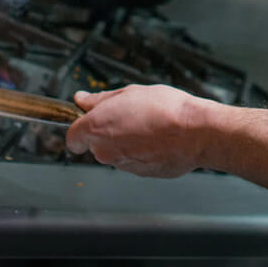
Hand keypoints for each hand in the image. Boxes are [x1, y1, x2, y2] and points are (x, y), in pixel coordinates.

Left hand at [66, 85, 211, 177]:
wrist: (194, 132)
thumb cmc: (165, 110)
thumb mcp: (129, 92)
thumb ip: (99, 99)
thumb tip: (82, 100)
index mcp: (96, 128)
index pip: (72, 138)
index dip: (80, 128)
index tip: (90, 120)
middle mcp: (105, 151)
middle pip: (95, 145)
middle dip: (106, 132)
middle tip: (127, 115)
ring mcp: (123, 165)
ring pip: (115, 153)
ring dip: (125, 141)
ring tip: (147, 125)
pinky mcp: (140, 174)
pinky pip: (134, 161)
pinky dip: (141, 152)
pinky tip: (157, 138)